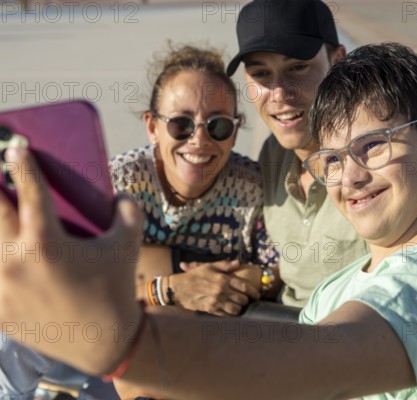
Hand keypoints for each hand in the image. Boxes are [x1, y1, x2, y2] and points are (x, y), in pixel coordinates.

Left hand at [0, 146, 143, 374]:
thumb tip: (119, 195)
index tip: (15, 147)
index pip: (29, 192)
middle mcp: (14, 261)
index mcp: (46, 243)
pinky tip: (5, 253)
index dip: (21, 165)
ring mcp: (0, 287)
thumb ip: (127, 212)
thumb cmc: (115, 288)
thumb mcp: (128, 245)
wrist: (102, 342)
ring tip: (3, 215)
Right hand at [171, 261, 260, 315]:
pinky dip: (231, 314)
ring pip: (236, 309)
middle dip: (247, 300)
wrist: (178, 289)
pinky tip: (231, 311)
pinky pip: (226, 315)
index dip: (254, 292)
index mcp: (223, 279)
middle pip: (242, 299)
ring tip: (240, 305)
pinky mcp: (211, 310)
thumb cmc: (194, 276)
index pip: (245, 287)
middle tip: (248, 300)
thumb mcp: (209, 266)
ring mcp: (216, 302)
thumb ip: (224, 265)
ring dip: (240, 308)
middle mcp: (221, 291)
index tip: (257, 294)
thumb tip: (238, 263)